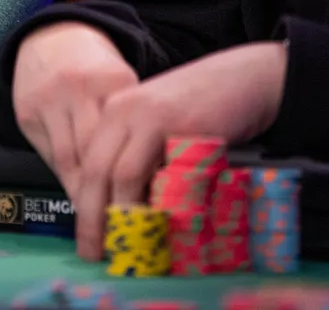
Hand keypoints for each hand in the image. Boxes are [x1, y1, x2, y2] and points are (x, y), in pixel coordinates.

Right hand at [12, 22, 139, 208]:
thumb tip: (154, 179)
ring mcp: (49, 100)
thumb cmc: (98, 70)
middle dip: (106, 196)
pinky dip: (63, 177)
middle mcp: (79, 89)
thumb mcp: (123, 85)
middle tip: (118, 227)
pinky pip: (48, 154)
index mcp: (114, 82)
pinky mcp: (27, 111)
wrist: (53, 37)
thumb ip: (136, 123)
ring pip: (69, 160)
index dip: (133, 181)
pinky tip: (76, 192)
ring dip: (83, 194)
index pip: (125, 140)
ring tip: (97, 219)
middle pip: (95, 155)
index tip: (142, 212)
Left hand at [69, 41, 288, 260]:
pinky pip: (166, 176)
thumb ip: (136, 156)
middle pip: (96, 171)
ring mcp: (152, 118)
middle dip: (91, 217)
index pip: (86, 162)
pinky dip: (162, 206)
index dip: (82, 203)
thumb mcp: (157, 124)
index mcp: (114, 111)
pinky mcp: (183, 129)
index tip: (86, 235)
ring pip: (124, 175)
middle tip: (92, 251)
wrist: (246, 77)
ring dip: (122, 217)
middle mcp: (125, 111)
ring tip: (125, 246)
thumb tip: (119, 209)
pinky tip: (162, 227)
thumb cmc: (203, 107)